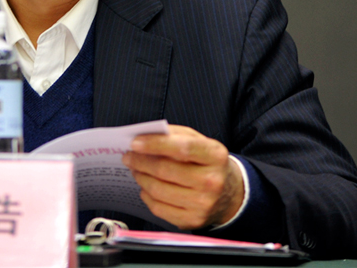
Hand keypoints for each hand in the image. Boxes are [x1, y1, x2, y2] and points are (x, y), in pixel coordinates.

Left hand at [121, 125, 243, 229]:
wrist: (229, 193)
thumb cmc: (208, 163)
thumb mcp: (200, 141)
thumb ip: (175, 135)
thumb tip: (145, 136)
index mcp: (215, 156)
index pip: (181, 148)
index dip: (154, 144)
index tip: (134, 143)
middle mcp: (211, 181)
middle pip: (165, 170)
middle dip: (140, 161)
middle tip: (128, 156)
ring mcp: (202, 204)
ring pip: (158, 190)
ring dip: (140, 177)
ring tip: (135, 169)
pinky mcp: (192, 221)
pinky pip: (158, 208)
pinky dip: (146, 195)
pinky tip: (146, 186)